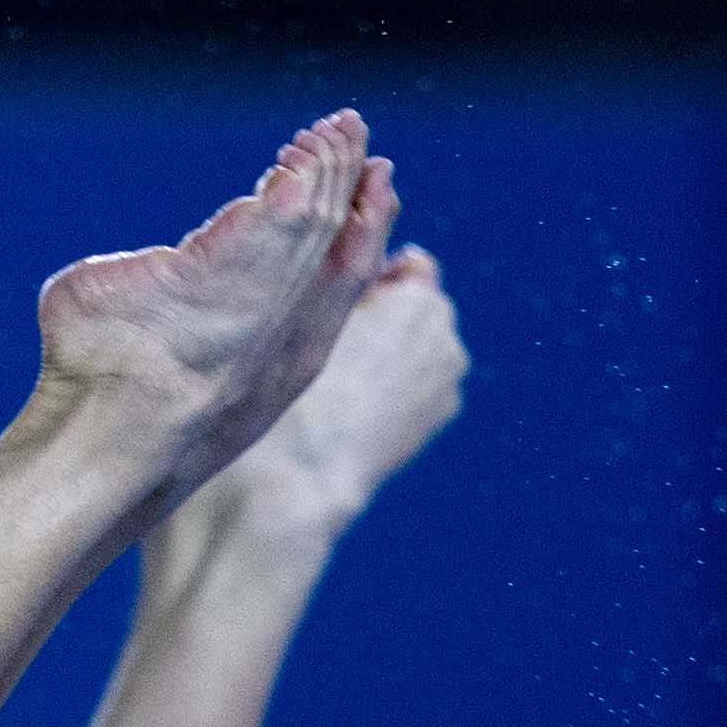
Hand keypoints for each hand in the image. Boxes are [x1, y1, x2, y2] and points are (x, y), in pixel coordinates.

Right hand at [198, 244, 465, 532]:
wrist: (289, 487)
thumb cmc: (279, 393)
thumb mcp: (300, 310)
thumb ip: (333, 268)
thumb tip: (345, 239)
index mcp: (417, 297)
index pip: (401, 261)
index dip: (358, 274)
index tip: (318, 298)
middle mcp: (445, 332)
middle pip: (409, 302)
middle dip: (376, 314)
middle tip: (315, 342)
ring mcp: (447, 378)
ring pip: (412, 342)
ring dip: (382, 351)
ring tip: (328, 382)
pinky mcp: (438, 414)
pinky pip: (415, 379)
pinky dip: (390, 387)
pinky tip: (347, 409)